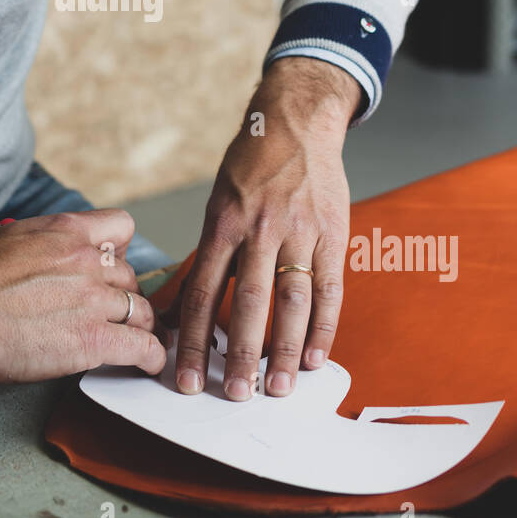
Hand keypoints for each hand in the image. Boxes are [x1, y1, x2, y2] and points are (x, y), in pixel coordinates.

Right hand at [0, 209, 168, 381]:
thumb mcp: (15, 237)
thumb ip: (47, 242)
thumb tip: (54, 257)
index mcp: (68, 232)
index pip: (121, 228)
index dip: (120, 251)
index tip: (113, 270)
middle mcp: (87, 261)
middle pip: (131, 276)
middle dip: (125, 296)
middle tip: (115, 313)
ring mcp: (94, 300)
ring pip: (142, 311)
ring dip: (141, 326)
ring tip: (138, 339)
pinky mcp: (94, 339)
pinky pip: (143, 346)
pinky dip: (151, 357)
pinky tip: (149, 364)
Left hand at [173, 57, 356, 400]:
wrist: (296, 123)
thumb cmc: (250, 168)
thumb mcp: (218, 203)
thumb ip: (210, 255)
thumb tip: (184, 311)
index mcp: (223, 224)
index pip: (202, 292)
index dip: (193, 339)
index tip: (186, 377)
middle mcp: (261, 230)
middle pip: (248, 303)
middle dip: (240, 354)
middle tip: (235, 394)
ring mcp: (300, 233)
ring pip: (293, 302)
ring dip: (287, 351)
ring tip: (278, 388)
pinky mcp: (333, 235)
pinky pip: (331, 289)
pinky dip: (325, 328)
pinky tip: (317, 358)